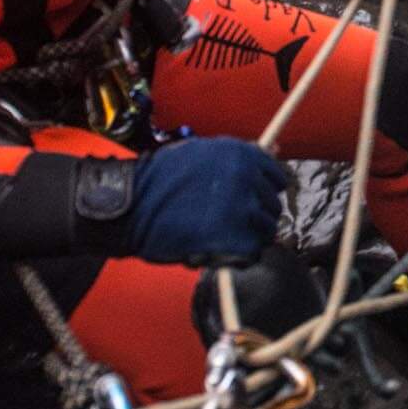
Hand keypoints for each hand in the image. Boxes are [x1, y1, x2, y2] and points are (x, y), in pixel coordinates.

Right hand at [120, 135, 287, 266]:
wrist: (130, 204)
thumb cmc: (158, 181)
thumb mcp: (201, 153)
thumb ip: (238, 157)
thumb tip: (275, 150)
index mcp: (242, 153)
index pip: (277, 178)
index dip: (261, 193)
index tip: (247, 201)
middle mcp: (247, 177)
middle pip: (272, 207)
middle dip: (253, 218)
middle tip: (224, 223)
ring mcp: (242, 208)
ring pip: (265, 231)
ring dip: (246, 238)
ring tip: (216, 237)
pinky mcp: (234, 237)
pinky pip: (251, 253)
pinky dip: (236, 258)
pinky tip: (215, 250)